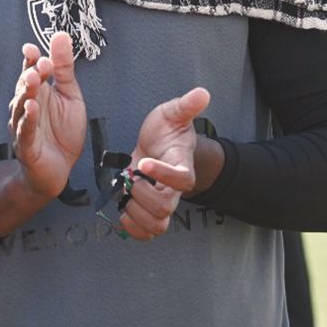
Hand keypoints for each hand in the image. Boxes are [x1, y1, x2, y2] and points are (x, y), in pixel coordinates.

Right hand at [8, 33, 86, 200]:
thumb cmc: (62, 133)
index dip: (30, 59)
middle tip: (40, 64)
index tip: (32, 48)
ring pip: (21, 107)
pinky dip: (28, 120)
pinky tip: (32, 108)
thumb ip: (64, 68)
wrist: (59, 170)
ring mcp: (24, 126)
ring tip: (34, 80)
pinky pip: (25, 131)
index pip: (30, 70)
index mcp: (38, 92)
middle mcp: (27, 106)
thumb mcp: (70, 95)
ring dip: (27, 92)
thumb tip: (60, 35)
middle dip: (31, 73)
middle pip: (24, 86)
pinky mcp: (27, 146)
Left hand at [118, 86, 210, 240]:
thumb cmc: (167, 132)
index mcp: (183, 166)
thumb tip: (203, 93)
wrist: (159, 147)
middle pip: (165, 208)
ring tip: (127, 194)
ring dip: (135, 212)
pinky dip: (132, 227)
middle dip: (141, 194)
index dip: (162, 174)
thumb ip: (187, 105)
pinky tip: (124, 208)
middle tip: (131, 178)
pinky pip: (146, 233)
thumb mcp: (173, 114)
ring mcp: (163, 203)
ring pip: (156, 225)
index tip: (143, 162)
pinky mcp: (150, 213)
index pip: (181, 179)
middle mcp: (175, 190)